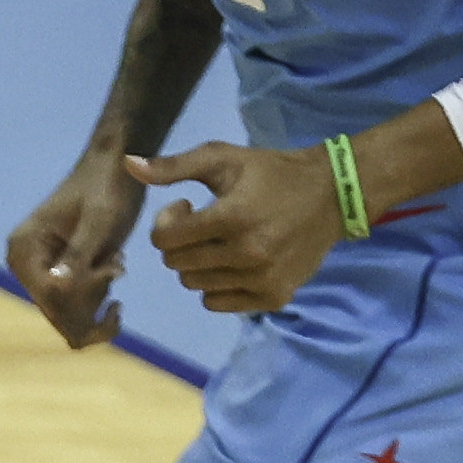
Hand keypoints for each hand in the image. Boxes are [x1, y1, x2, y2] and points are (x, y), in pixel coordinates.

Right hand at [7, 150, 151, 348]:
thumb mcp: (99, 218)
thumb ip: (78, 252)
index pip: (49, 298)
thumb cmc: (108, 186)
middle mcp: (25, 268)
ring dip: (99, 295)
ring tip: (116, 259)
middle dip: (93, 298)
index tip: (117, 270)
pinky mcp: (57, 278)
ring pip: (68, 317)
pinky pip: (75, 311)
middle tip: (118, 264)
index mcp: (24, 250)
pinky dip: (100, 296)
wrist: (116, 167)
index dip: (85, 295)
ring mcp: (40, 275)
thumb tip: (55, 287)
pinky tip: (114, 266)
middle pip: (57, 314)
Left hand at [126, 141, 342, 316]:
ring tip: (222, 241)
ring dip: (198, 264)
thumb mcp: (224, 159)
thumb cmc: (272, 173)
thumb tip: (128, 166)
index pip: (164, 240)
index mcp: (233, 216)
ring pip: (194, 286)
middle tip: (204, 224)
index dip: (166, 222)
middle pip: (176, 265)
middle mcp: (247, 253)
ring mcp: (262, 280)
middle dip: (180, 243)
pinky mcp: (274, 298)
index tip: (186, 207)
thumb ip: (174, 166)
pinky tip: (235, 262)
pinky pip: (217, 303)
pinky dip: (218, 285)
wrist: (334, 194)